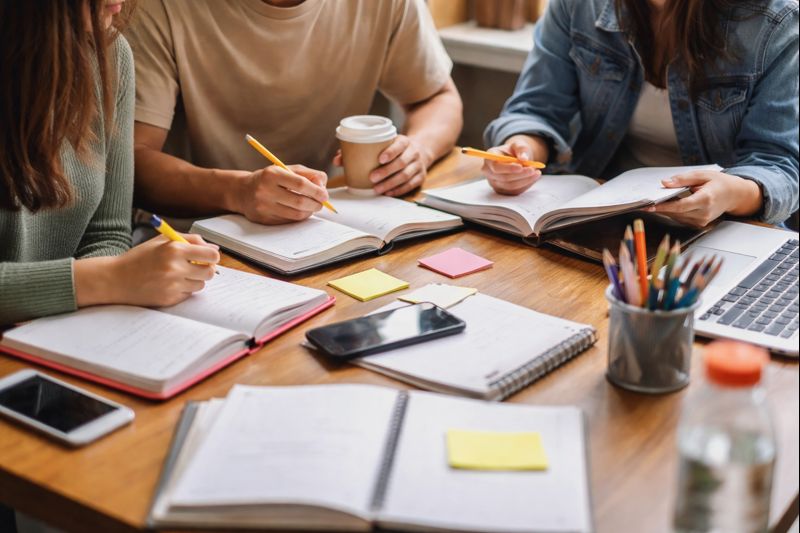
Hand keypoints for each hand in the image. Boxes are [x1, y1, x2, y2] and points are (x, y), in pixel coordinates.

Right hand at [74, 234, 220, 307]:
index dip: (212, 256)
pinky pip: (188, 294)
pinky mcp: (169, 299)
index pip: (211, 255)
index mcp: (175, 249)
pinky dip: (183, 289)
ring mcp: (173, 286)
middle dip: (206, 269)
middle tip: (196, 267)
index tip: (208, 257)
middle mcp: (175, 268)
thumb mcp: (163, 240)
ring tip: (178, 275)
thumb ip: (190, 240)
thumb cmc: (140, 257)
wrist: (116, 279)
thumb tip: (214, 248)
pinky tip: (168, 284)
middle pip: (209, 272)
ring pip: (200, 285)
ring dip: (194, 280)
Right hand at [237, 165, 327, 223]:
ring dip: (309, 212)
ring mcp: (263, 206)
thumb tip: (323, 186)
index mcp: (272, 174)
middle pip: (299, 201)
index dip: (317, 191)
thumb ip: (308, 174)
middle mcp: (265, 190)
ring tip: (312, 207)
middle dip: (316, 204)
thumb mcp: (287, 170)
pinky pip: (288, 221)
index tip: (325, 195)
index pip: (300, 184)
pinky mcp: (264, 219)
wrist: (243, 191)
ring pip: (296, 214)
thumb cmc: (270, 178)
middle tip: (321, 204)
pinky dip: (299, 217)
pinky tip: (300, 211)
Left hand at [368, 135, 431, 195]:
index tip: (380, 159)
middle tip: (372, 177)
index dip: (390, 152)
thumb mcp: (390, 142)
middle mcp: (414, 153)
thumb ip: (374, 147)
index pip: (399, 145)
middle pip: (401, 163)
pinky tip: (388, 192)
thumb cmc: (399, 149)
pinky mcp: (421, 177)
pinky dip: (398, 190)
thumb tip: (345, 159)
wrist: (421, 152)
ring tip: (377, 188)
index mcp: (405, 142)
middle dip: (386, 172)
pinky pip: (410, 185)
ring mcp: (418, 165)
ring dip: (390, 183)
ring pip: (405, 176)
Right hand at [483, 137, 544, 194]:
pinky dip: (526, 185)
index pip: (495, 167)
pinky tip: (533, 178)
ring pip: (510, 186)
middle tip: (533, 169)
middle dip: (520, 175)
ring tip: (536, 172)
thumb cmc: (513, 151)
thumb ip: (521, 148)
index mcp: (489, 159)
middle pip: (504, 178)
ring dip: (525, 180)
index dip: (508, 168)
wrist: (514, 159)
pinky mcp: (502, 191)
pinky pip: (515, 191)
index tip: (521, 167)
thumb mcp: (518, 144)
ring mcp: (494, 183)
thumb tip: (524, 158)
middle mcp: (489, 172)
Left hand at [649, 170, 762, 226]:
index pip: (681, 205)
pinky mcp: (699, 224)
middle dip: (659, 208)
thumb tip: (665, 183)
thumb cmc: (719, 183)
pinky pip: (681, 218)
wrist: (734, 195)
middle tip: (643, 203)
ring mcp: (702, 221)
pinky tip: (666, 205)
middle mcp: (704, 213)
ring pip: (676, 217)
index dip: (664, 206)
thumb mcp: (703, 175)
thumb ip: (683, 179)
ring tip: (652, 202)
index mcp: (706, 199)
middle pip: (676, 213)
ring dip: (664, 210)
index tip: (649, 206)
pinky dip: (672, 212)